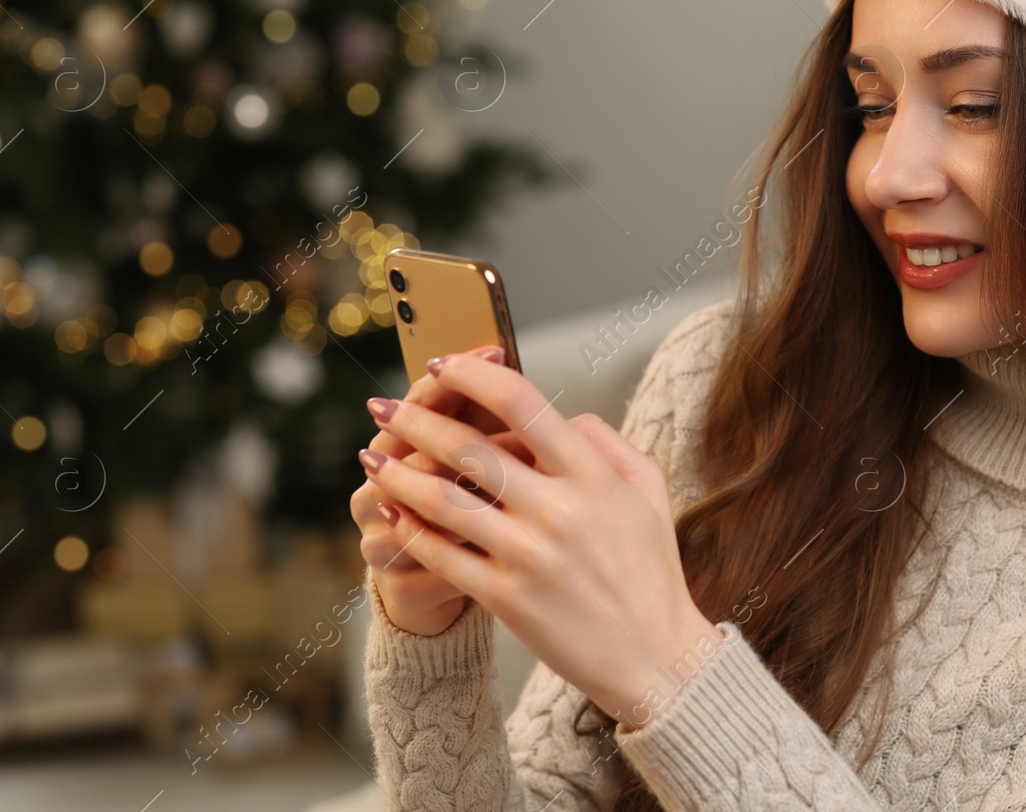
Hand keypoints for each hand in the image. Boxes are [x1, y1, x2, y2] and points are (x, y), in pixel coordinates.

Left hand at [360, 350, 722, 728]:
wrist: (655, 657)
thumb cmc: (651, 572)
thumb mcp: (649, 490)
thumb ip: (607, 441)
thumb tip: (564, 415)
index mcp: (591, 474)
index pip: (521, 403)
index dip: (471, 376)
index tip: (440, 367)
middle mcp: (557, 508)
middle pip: (468, 447)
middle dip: (414, 420)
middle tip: (381, 407)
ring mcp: (529, 555)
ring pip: (443, 500)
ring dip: (397, 474)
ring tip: (370, 458)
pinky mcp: (507, 598)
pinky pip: (443, 556)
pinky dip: (409, 531)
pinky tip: (390, 515)